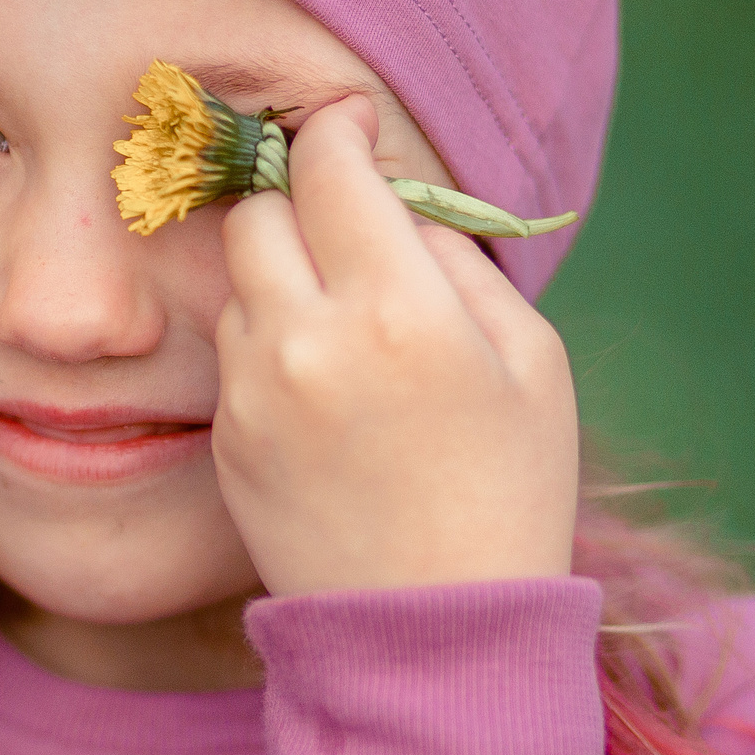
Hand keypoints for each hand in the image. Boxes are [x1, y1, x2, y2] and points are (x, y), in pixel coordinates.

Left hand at [214, 96, 578, 594]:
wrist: (434, 628)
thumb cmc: (509, 489)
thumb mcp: (530, 360)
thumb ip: (458, 261)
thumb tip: (397, 203)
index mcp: (397, 309)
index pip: (328, 167)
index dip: (334, 130)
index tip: (346, 125)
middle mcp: (307, 339)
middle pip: (256, 211)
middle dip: (295, 201)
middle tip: (341, 222)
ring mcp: (253, 392)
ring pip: (239, 282)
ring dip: (281, 278)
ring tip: (345, 328)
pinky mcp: (225, 437)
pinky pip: (233, 352)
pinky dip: (268, 345)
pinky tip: (324, 391)